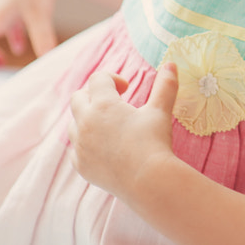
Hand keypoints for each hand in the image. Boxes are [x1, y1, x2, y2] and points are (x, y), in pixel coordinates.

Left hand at [68, 63, 178, 198]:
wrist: (147, 180)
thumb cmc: (154, 142)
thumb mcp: (160, 111)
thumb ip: (165, 85)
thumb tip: (171, 64)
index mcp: (103, 105)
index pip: (98, 79)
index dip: (112, 78)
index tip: (126, 88)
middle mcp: (85, 122)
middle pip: (78, 98)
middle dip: (93, 95)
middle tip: (114, 102)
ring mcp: (80, 145)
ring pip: (73, 123)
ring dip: (87, 119)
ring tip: (109, 125)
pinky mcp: (80, 165)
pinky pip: (76, 148)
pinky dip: (87, 144)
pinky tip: (104, 148)